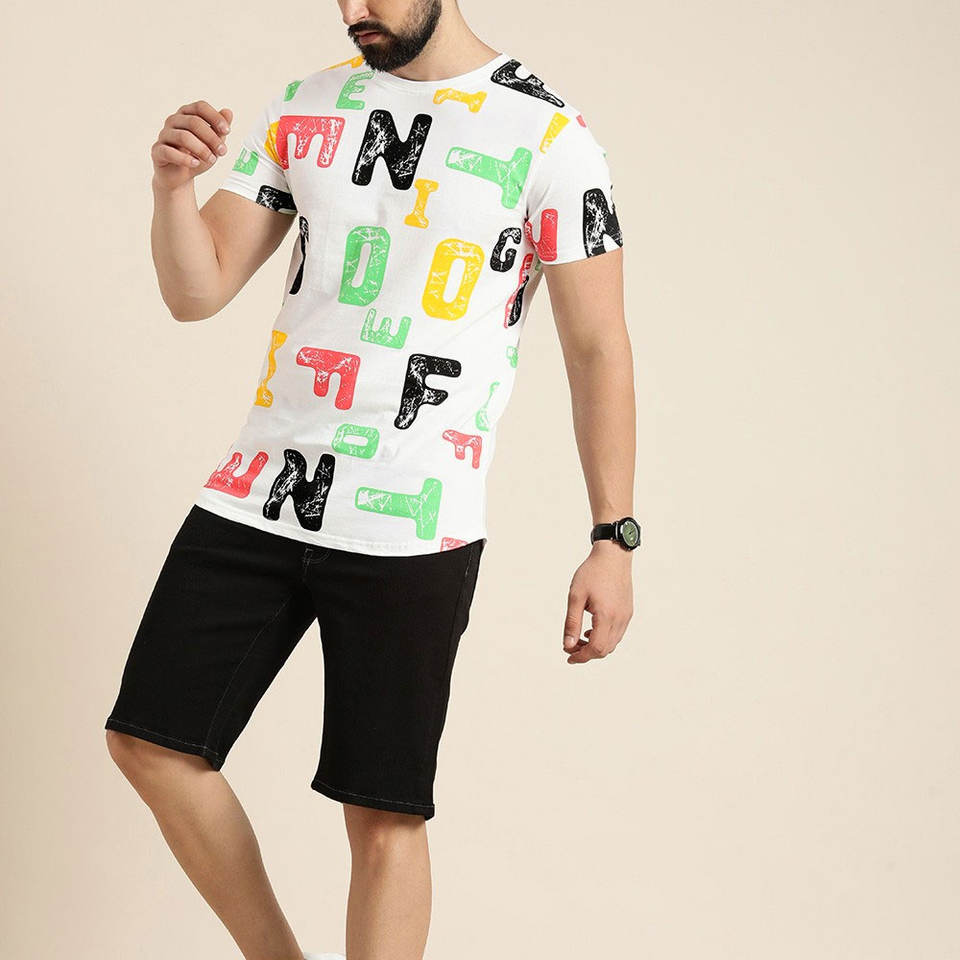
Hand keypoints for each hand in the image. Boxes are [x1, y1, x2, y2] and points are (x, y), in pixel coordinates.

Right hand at [151, 100, 233, 190]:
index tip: (227, 131)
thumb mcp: (212, 144)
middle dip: (211, 137)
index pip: (200, 107)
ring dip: (201, 150)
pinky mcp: (157, 151)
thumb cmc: (196, 156)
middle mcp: (173, 120)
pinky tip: (195, 164)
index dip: (215, 117)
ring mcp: (164, 135)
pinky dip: (185, 159)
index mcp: (187, 114)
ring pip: (183, 137)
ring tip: (211, 160)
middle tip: (222, 152)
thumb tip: (228, 112)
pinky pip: (169, 152)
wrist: (180, 177)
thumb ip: (219, 129)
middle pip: (194, 122)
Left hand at [562, 540, 634, 663]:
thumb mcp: (575, 597)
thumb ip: (572, 623)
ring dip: (596, 646)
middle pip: (605, 650)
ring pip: (612, 643)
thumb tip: (567, 645)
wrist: (613, 556)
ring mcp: (626, 616)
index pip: (596, 648)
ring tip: (580, 638)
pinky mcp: (628, 611)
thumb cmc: (592, 572)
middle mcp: (620, 619)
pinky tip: (592, 630)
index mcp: (606, 616)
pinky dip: (605, 638)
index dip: (581, 656)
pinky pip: (617, 633)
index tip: (568, 655)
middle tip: (571, 646)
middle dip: (587, 653)